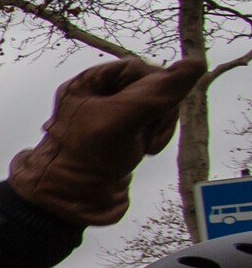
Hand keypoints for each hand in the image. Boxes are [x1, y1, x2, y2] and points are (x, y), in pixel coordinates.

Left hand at [8, 56, 205, 226]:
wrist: (72, 202)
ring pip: (154, 108)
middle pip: (150, 88)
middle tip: (151, 134)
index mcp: (87, 84)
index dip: (154, 87)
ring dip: (160, 126)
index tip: (157, 110)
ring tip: (149, 147)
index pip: (136, 68)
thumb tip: (194, 65)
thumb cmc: (85, 159)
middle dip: (159, 110)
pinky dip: (156, 136)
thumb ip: (157, 92)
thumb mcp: (122, 119)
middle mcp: (97, 97)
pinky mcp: (123, 137)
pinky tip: (146, 151)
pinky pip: (151, 126)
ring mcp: (111, 118)